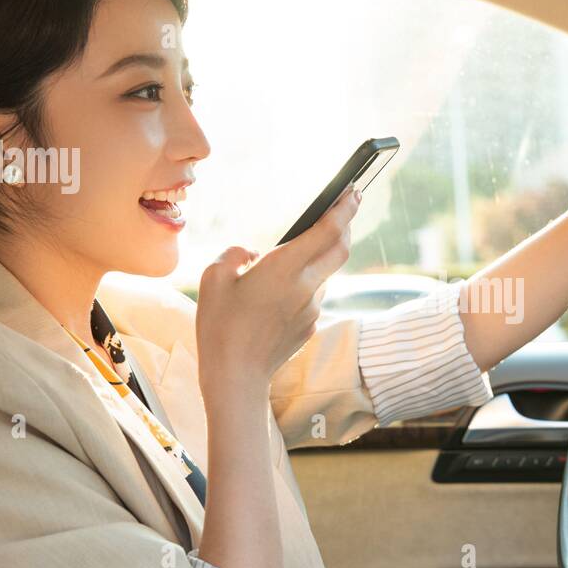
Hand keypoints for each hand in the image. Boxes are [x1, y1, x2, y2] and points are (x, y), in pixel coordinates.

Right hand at [195, 188, 359, 403]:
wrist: (236, 376)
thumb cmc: (219, 326)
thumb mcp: (213, 279)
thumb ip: (235, 255)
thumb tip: (253, 253)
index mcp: (284, 268)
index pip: (327, 231)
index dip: (343, 209)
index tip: (354, 191)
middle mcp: (306, 287)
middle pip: (340, 249)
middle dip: (346, 225)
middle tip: (347, 205)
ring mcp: (312, 308)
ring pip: (325, 274)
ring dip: (318, 260)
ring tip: (292, 257)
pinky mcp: (310, 326)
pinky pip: (313, 297)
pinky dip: (304, 285)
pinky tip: (279, 294)